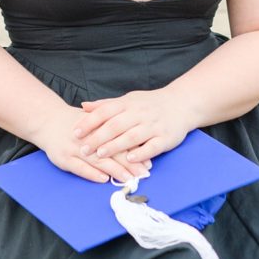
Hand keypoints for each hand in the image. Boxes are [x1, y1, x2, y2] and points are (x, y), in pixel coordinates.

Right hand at [33, 103, 138, 184]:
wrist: (49, 120)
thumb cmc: (79, 123)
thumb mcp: (97, 120)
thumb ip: (115, 130)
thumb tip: (138, 144)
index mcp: (100, 125)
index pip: (122, 139)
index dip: (136, 151)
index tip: (148, 162)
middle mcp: (89, 136)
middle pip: (113, 151)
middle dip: (129, 163)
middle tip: (143, 173)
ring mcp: (76, 148)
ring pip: (98, 159)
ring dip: (114, 170)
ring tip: (128, 178)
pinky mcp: (64, 158)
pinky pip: (79, 167)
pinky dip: (91, 173)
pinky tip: (103, 179)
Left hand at [73, 87, 193, 168]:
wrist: (183, 103)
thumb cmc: (151, 104)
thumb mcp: (129, 100)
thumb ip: (106, 105)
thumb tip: (83, 106)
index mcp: (129, 104)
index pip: (106, 111)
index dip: (90, 122)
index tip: (75, 132)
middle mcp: (140, 113)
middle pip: (116, 125)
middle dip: (98, 137)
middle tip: (83, 149)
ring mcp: (154, 125)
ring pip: (132, 136)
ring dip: (115, 146)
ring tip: (100, 154)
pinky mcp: (165, 137)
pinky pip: (152, 146)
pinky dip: (141, 153)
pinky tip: (131, 159)